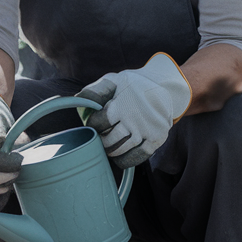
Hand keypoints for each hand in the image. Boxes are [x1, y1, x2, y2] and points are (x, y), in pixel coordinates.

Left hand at [82, 53, 191, 167]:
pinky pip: (138, 156)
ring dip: (111, 151)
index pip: (99, 122)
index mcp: (122, 103)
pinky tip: (119, 158)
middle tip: (99, 137)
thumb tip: (77, 99)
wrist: (163, 87)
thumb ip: (96, 90)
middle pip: (109, 139)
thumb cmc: (133, 85)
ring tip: (107, 146)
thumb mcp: (115, 80)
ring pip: (122, 149)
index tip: (93, 123)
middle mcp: (135, 118)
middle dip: (100, 141)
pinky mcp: (156, 138)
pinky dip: (126, 160)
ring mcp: (146, 130)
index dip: (92, 125)